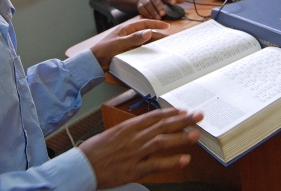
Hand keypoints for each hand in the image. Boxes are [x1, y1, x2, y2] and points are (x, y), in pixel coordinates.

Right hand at [79, 108, 203, 188]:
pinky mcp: (134, 170)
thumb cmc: (94, 151)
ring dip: (180, 138)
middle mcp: (133, 138)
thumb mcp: (112, 134)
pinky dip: (171, 162)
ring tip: (195, 135)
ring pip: (161, 142)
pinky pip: (156, 165)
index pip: (153, 117)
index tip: (183, 111)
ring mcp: (134, 153)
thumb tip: (145, 128)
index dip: (170, 113)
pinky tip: (184, 160)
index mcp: (127, 128)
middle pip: (162, 126)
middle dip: (182, 120)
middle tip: (198, 116)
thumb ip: (129, 131)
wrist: (82, 167)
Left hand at [90, 20, 169, 70]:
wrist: (94, 62)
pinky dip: (147, 51)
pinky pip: (140, 50)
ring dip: (153, 44)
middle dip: (157, 35)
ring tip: (163, 47)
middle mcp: (128, 35)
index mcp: (126, 29)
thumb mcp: (119, 44)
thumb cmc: (104, 50)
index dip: (155, 24)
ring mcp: (128, 44)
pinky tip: (153, 55)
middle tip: (168, 39)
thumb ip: (134, 39)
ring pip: (144, 42)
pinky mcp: (127, 52)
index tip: (166, 26)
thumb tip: (149, 32)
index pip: (144, 24)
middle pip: (146, 33)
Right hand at [136, 0, 184, 19]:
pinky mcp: (139, 4)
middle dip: (159, 6)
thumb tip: (183, 0)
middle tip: (163, 14)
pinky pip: (141, 8)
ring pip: (148, 4)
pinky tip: (151, 18)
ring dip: (153, 11)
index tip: (174, 3)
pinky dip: (146, 13)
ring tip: (158, 18)